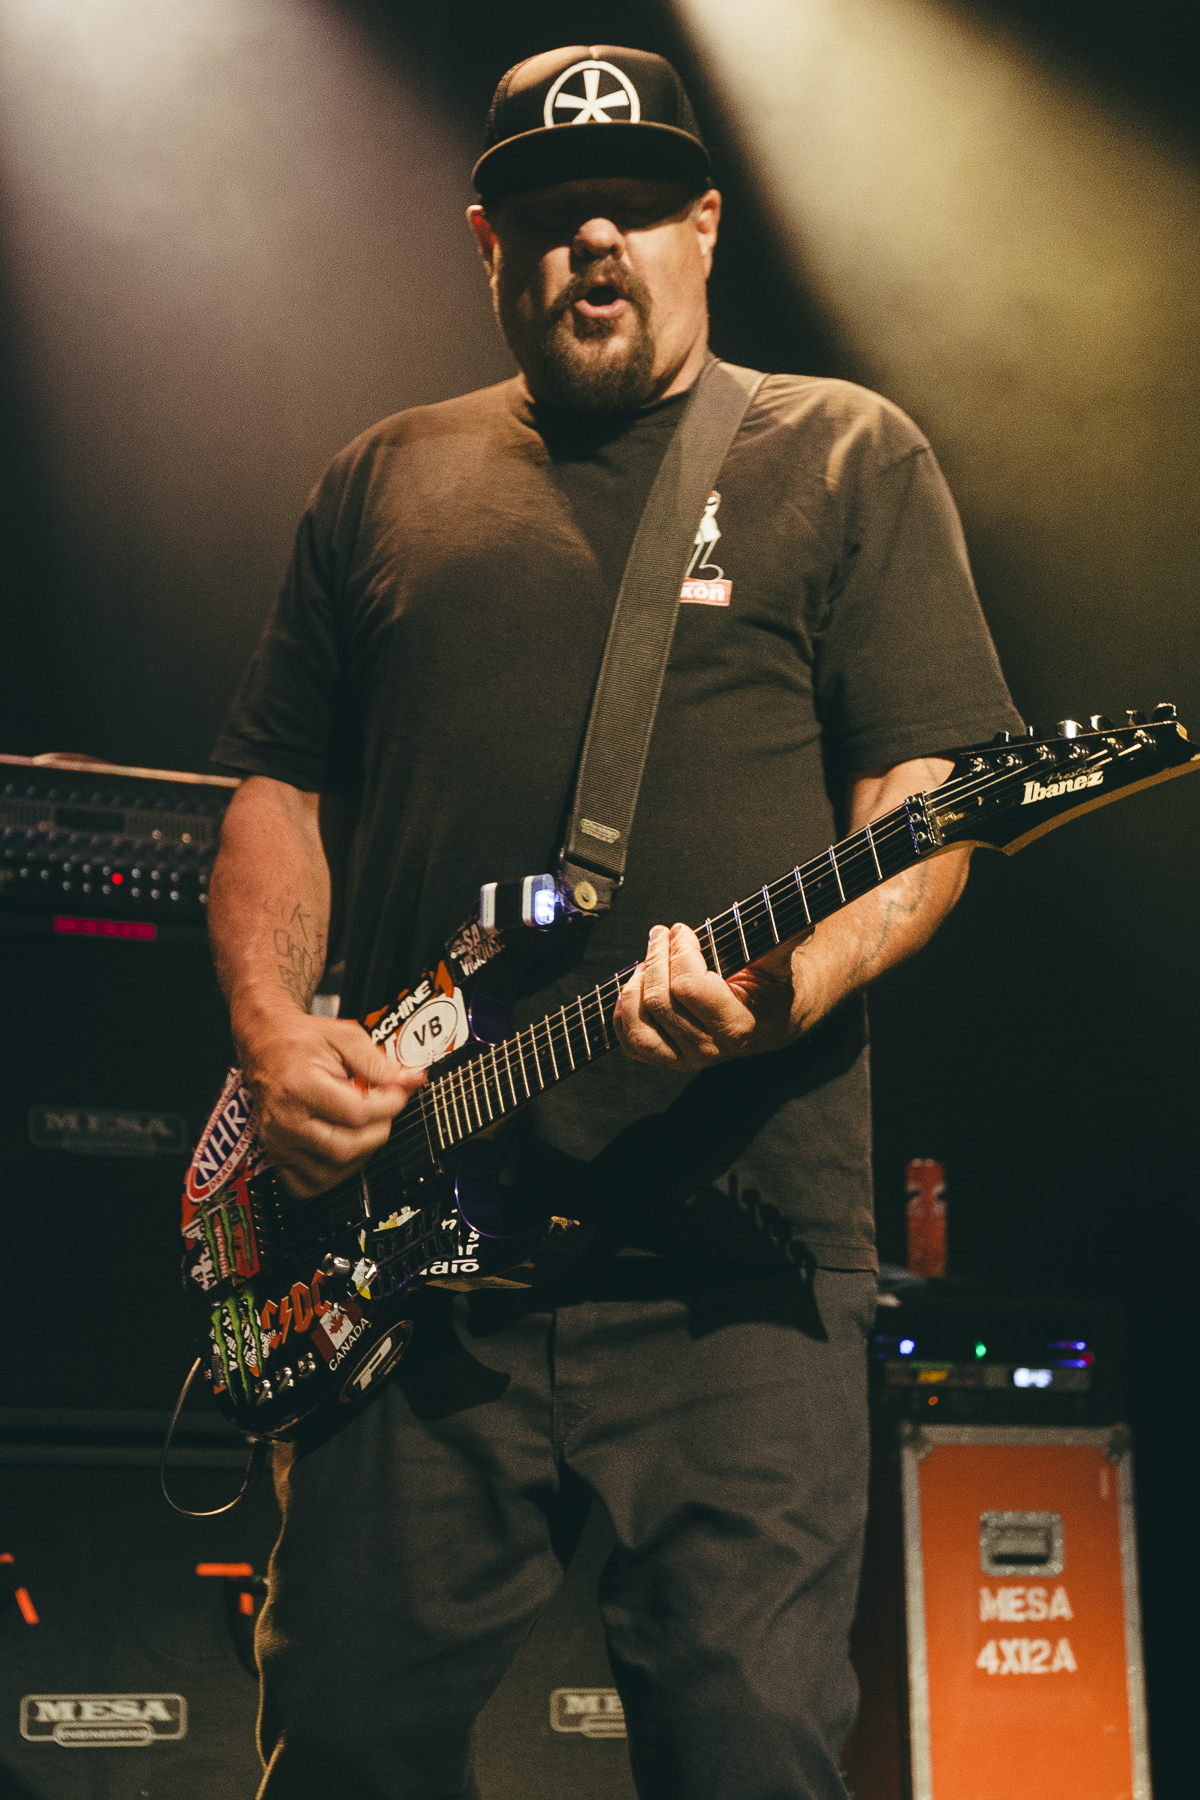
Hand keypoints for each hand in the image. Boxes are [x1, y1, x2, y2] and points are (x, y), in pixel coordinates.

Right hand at [235, 1008, 424, 1196]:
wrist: (265, 1045)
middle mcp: (285, 1120)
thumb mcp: (344, 1037)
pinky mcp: (276, 1156)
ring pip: (331, 1171)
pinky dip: (333, 1174)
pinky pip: (308, 1185)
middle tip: (385, 1110)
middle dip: (378, 1130)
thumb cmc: (299, 1041)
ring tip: (365, 1125)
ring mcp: (278, 1142)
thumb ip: (377, 1062)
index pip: (357, 1113)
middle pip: (346, 1147)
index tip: (399, 1092)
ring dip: (361, 1152)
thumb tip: (410, 1080)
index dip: (389, 1105)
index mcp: (299, 1086)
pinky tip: (344, 1147)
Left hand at [614, 923, 798, 1069]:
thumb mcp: (782, 963)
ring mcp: (684, 1058)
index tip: (683, 931)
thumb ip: (787, 941)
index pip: (688, 987)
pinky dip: (622, 1014)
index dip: (681, 952)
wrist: (770, 1020)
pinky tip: (633, 987)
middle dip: (656, 958)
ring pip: (638, 1027)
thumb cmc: (773, 986)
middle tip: (662, 934)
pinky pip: (629, 1044)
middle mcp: (708, 1049)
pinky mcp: (666, 1059)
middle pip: (659, 1000)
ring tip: (646, 962)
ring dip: (634, 987)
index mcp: (737, 1026)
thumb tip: (801, 921)